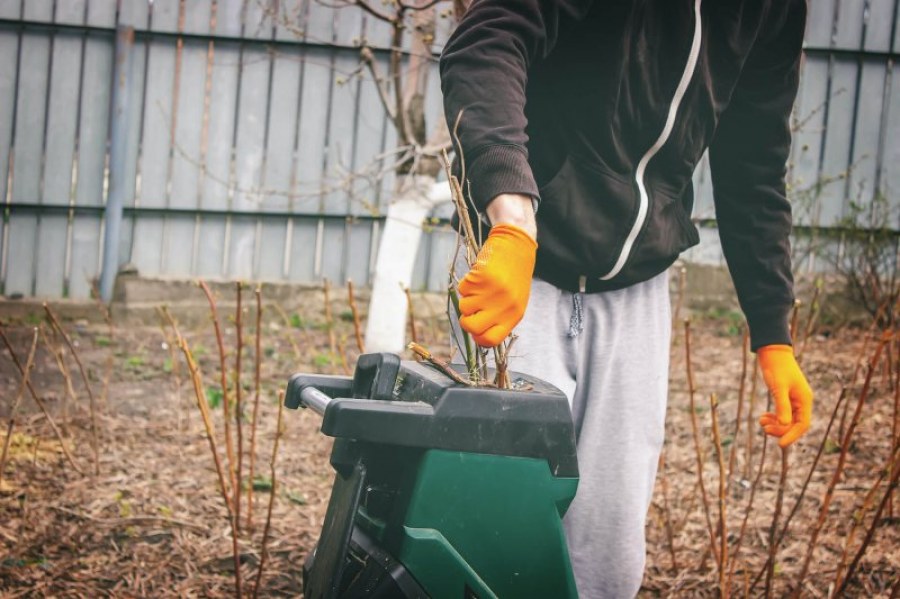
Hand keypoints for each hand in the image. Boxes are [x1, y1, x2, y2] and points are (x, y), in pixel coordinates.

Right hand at [458, 223, 536, 346]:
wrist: (516, 245)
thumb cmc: (514, 275)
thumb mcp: (514, 301)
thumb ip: (500, 317)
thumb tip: (478, 333)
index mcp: (514, 315)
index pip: (490, 340)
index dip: (478, 337)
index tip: (475, 330)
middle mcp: (504, 306)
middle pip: (472, 328)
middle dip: (466, 321)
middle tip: (472, 309)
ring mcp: (492, 292)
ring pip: (464, 308)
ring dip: (467, 298)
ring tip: (480, 286)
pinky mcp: (482, 277)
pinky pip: (462, 290)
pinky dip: (466, 284)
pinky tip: (479, 275)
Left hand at [757, 344, 812, 446]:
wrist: (772, 351)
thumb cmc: (776, 367)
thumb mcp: (778, 387)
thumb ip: (782, 405)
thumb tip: (784, 424)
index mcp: (805, 399)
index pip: (803, 424)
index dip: (792, 436)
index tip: (780, 445)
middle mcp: (802, 401)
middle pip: (795, 424)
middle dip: (780, 430)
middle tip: (764, 429)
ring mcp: (794, 399)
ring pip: (788, 420)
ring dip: (775, 424)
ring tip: (760, 421)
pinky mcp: (786, 396)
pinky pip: (783, 413)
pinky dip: (774, 417)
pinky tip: (763, 417)